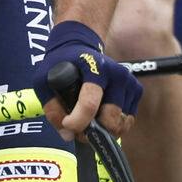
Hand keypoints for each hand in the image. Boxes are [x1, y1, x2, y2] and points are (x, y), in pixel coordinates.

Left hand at [34, 21, 141, 141]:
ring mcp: (129, 82)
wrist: (80, 47)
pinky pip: (128, 120)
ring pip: (121, 123)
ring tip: (90, 122)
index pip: (89, 103)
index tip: (67, 125)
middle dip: (94, 131)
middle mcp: (117, 74)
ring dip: (105, 130)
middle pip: (111, 118)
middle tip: (80, 129)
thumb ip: (52, 108)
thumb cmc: (61, 65)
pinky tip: (102, 114)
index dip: (78, 122)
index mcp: (95, 67)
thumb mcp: (44, 80)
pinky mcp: (136, 90)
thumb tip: (68, 134)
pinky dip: (115, 124)